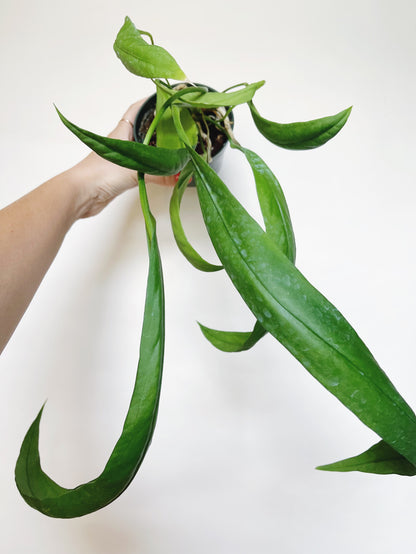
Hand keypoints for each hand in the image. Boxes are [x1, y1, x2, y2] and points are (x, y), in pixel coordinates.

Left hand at [69, 100, 175, 218]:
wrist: (80, 194)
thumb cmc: (98, 173)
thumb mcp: (132, 169)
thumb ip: (158, 173)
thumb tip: (179, 177)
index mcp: (122, 132)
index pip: (138, 109)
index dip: (152, 102)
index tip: (167, 99)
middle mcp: (124, 142)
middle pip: (146, 129)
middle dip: (161, 127)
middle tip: (179, 126)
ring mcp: (124, 159)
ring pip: (146, 149)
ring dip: (160, 149)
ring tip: (178, 148)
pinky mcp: (124, 175)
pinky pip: (145, 167)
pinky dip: (156, 169)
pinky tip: (166, 172)